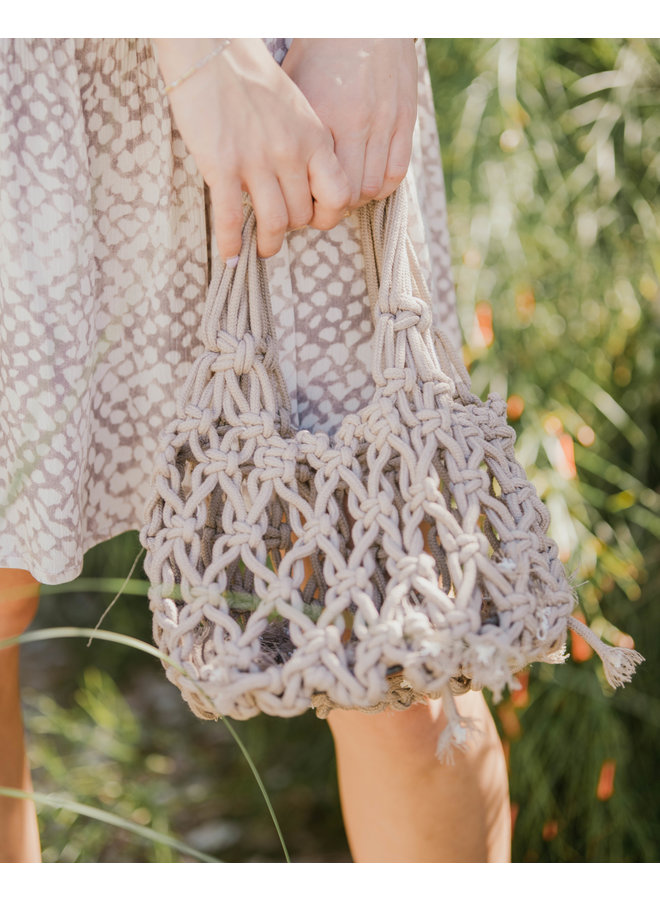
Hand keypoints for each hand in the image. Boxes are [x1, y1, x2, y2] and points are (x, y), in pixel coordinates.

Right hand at [154, 39, 351, 259]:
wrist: (211, 50)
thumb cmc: (251, 78)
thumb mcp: (296, 108)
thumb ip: (306, 145)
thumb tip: (305, 182)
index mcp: (315, 138)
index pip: (338, 196)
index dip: (328, 216)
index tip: (314, 219)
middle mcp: (291, 153)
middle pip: (303, 214)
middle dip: (294, 229)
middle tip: (281, 229)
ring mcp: (257, 162)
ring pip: (275, 223)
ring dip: (269, 243)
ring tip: (263, 248)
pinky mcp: (222, 166)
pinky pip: (230, 219)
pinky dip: (230, 243)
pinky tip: (229, 255)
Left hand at [282, 39, 417, 209]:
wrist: (364, 20)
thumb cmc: (320, 53)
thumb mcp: (293, 87)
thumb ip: (289, 130)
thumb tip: (272, 171)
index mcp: (322, 117)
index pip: (316, 183)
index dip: (308, 204)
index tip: (301, 204)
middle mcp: (355, 123)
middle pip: (345, 194)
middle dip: (332, 209)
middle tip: (321, 206)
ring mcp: (383, 123)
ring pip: (371, 188)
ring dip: (357, 199)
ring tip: (344, 194)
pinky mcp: (405, 121)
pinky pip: (396, 173)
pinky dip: (382, 187)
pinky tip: (368, 181)